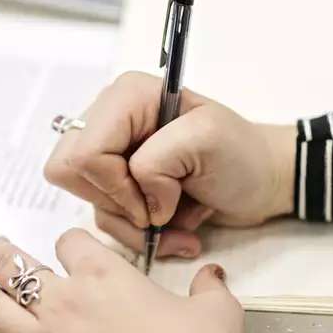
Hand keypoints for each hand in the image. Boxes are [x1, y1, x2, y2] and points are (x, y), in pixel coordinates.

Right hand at [44, 72, 294, 258]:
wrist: (261, 181)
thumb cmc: (242, 154)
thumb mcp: (207, 141)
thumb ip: (158, 161)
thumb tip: (142, 200)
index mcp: (127, 97)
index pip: (84, 151)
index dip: (115, 184)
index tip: (157, 199)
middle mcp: (111, 121)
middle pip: (71, 174)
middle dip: (118, 204)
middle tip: (159, 208)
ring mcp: (113, 155)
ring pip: (91, 203)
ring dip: (136, 225)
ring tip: (178, 221)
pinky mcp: (121, 186)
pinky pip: (107, 219)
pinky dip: (141, 234)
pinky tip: (175, 227)